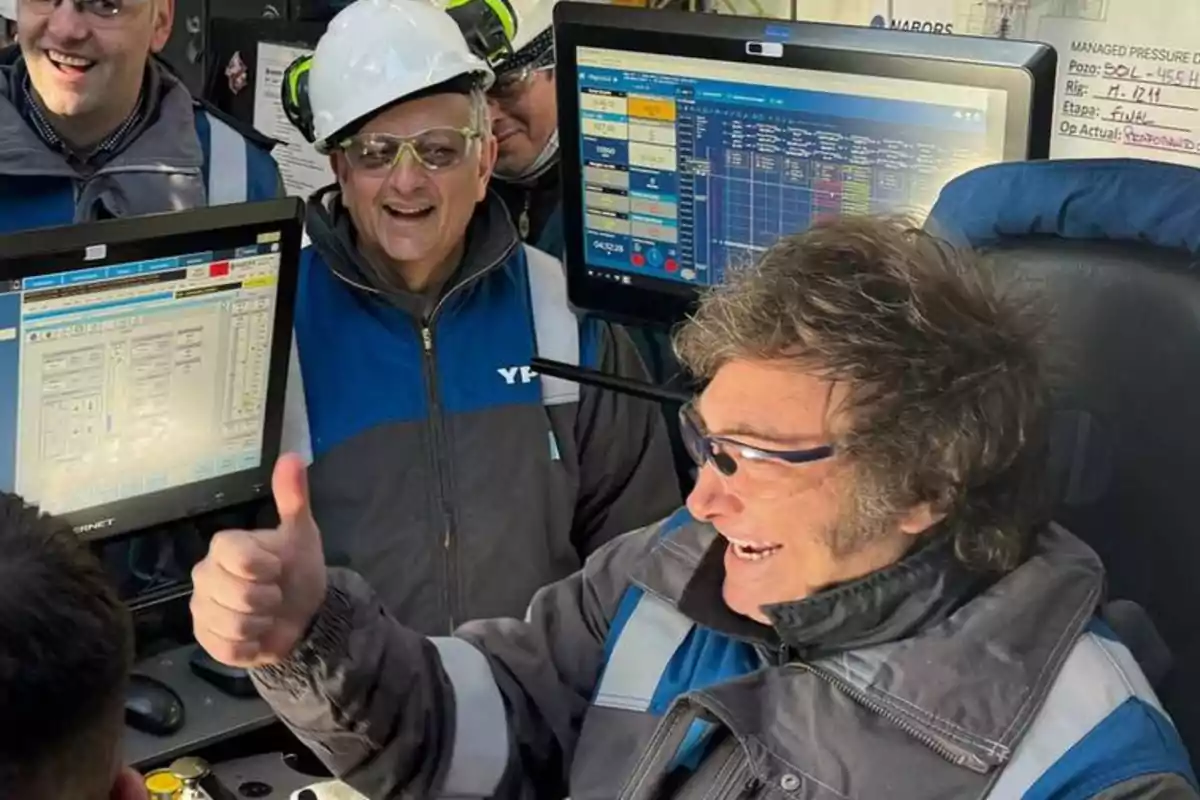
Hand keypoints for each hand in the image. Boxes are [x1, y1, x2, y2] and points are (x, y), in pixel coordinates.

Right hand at [190, 454, 328, 667]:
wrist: (302, 614)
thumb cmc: (297, 570)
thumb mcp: (301, 534)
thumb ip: (293, 497)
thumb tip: (292, 456)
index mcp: (224, 546)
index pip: (235, 554)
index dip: (263, 566)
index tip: (277, 567)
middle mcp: (204, 575)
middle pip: (236, 593)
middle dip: (267, 597)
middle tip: (274, 593)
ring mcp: (201, 609)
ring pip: (232, 623)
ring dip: (262, 623)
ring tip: (266, 614)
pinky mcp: (204, 640)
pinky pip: (227, 648)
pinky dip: (251, 646)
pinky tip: (257, 635)